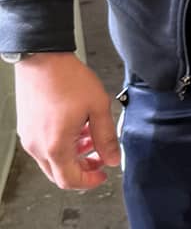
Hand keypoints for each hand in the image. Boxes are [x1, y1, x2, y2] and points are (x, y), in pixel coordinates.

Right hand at [14, 52, 119, 190]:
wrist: (43, 59)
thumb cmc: (68, 79)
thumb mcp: (98, 107)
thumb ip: (106, 136)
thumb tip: (112, 158)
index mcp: (55, 146)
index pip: (69, 180)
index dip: (89, 182)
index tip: (102, 175)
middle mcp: (37, 146)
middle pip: (59, 173)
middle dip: (82, 169)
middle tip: (99, 157)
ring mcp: (29, 138)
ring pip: (52, 160)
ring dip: (73, 155)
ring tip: (90, 138)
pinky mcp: (26, 128)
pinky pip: (44, 147)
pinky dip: (61, 145)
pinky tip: (76, 128)